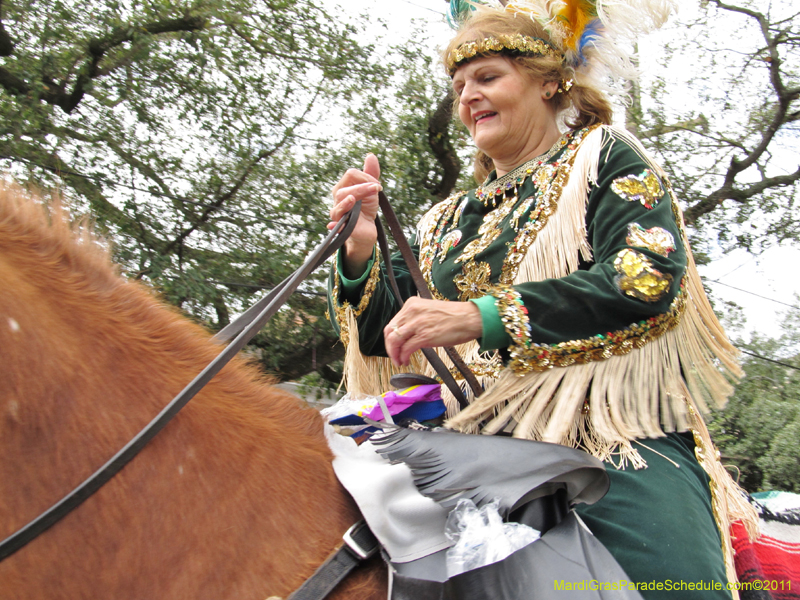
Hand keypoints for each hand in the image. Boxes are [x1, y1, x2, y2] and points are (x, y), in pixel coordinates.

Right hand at [328, 154, 381, 277]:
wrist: (367, 229)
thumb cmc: (365, 208)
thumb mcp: (371, 189)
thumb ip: (370, 173)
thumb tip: (371, 155)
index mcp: (343, 187)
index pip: (350, 174)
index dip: (365, 177)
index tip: (377, 185)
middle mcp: (338, 200)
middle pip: (343, 189)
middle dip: (361, 187)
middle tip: (377, 188)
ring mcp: (338, 214)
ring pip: (338, 205)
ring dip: (347, 202)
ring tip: (353, 199)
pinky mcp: (342, 228)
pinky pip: (335, 226)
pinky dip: (334, 226)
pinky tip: (333, 225)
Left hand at [384, 297, 482, 365]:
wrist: (470, 318)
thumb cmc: (454, 316)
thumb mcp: (429, 311)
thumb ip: (416, 319)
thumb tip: (407, 334)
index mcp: (412, 304)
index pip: (392, 323)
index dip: (390, 338)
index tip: (394, 346)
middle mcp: (411, 311)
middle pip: (390, 332)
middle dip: (390, 347)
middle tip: (394, 356)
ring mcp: (417, 323)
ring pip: (395, 341)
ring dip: (394, 354)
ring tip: (399, 361)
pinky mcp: (424, 336)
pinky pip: (406, 349)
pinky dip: (403, 357)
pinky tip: (406, 361)